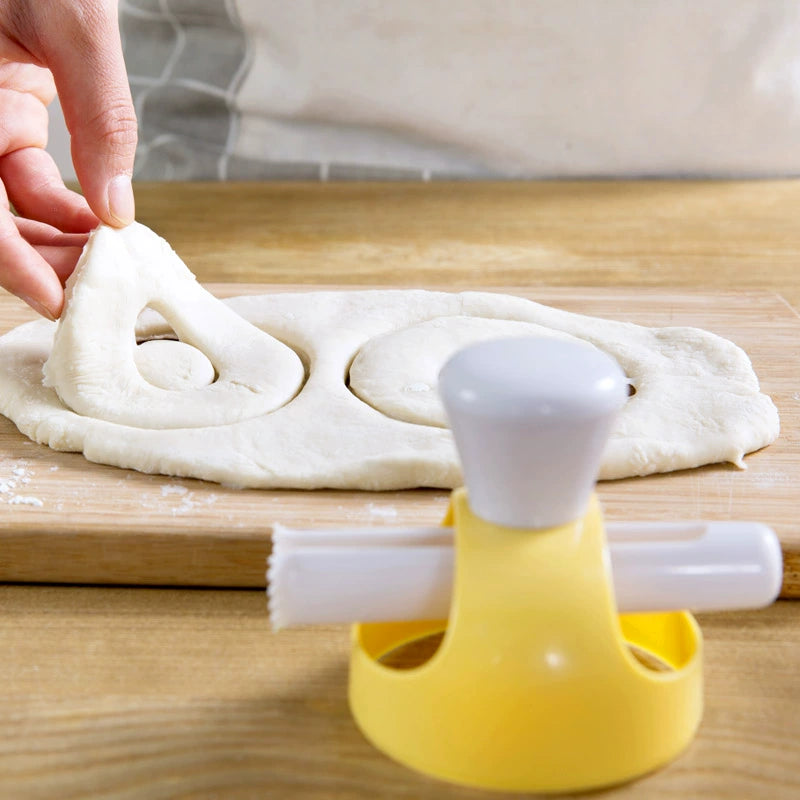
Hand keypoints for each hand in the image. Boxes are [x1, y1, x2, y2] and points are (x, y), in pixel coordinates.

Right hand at [0, 1, 136, 318]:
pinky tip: (102, 219)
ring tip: (108, 256)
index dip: (9, 261)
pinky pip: (28, 176)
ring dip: (57, 236)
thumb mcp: (74, 23)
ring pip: (10, 201)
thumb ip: (99, 116)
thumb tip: (116, 208)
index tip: (54, 300)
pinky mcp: (10, 108)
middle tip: (97, 284)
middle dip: (41, 256)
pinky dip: (65, 204)